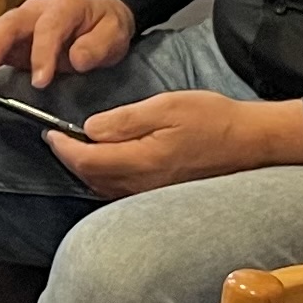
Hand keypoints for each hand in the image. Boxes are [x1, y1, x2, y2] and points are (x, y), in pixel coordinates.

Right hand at [0, 0, 134, 88]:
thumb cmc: (105, 27)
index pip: (48, 27)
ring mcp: (21, 21)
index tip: (40, 82)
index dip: (42, 54)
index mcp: (65, 6)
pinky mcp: (13, 37)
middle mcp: (37, 9)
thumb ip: (97, 47)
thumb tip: (76, 60)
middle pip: (9, 23)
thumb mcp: (114, 35)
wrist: (99, 17)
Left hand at [45, 91, 281, 200]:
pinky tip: (107, 161)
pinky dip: (105, 176)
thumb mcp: (166, 107)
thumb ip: (124, 120)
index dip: (62, 147)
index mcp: (141, 161)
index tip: (51, 132)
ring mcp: (151, 193)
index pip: (85, 161)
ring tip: (78, 147)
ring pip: (103, 187)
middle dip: (70, 158)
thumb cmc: (213, 120)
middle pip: (90, 177)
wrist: (250, 142)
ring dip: (86, 169)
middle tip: (59, 137)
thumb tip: (89, 129)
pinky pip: (120, 191)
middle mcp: (142, 184)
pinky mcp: (160, 195)